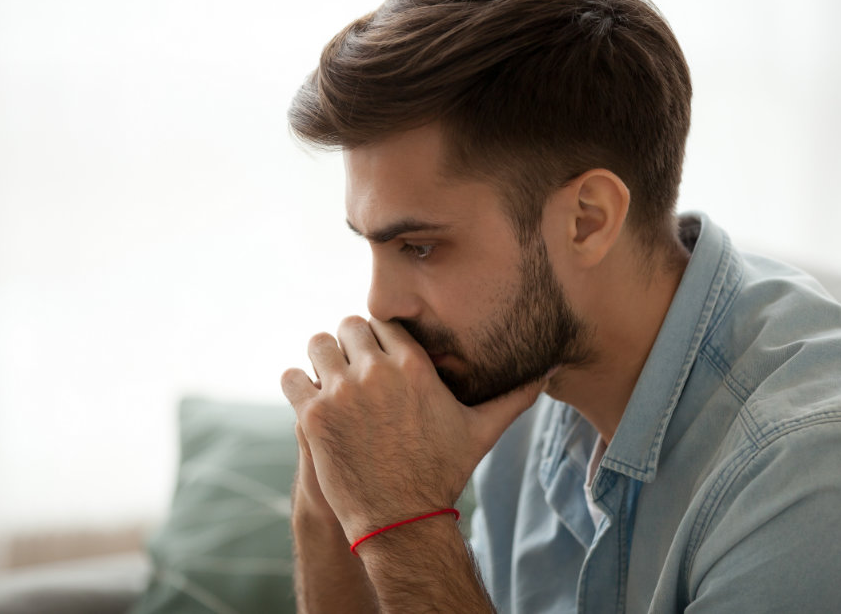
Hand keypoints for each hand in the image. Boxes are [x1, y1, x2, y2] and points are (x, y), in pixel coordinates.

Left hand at [282, 316, 544, 541]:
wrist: (400, 519)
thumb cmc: (442, 473)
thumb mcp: (481, 431)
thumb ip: (513, 397)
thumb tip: (547, 373)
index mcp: (413, 364)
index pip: (386, 322)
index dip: (380, 337)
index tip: (378, 355)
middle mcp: (376, 370)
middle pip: (350, 326)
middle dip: (351, 344)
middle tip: (354, 369)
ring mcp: (341, 391)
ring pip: (318, 344)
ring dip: (322, 359)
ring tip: (331, 381)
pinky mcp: (312, 415)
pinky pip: (292, 377)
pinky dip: (298, 386)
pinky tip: (310, 400)